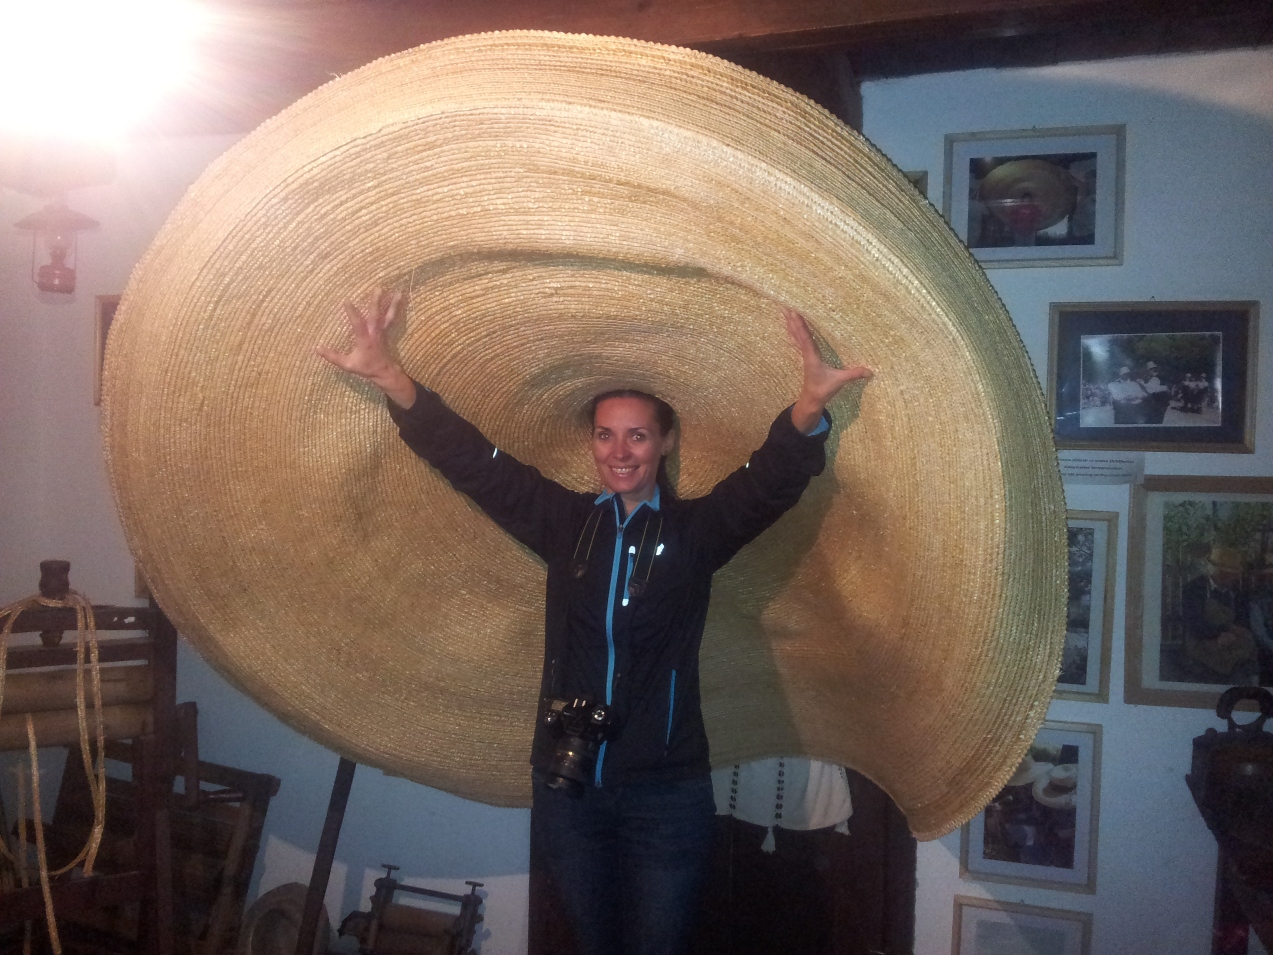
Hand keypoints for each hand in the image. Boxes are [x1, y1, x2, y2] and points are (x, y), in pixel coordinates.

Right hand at [315, 288, 416, 407]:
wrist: (384, 372)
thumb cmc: (366, 367)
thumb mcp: (348, 365)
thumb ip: (333, 357)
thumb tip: (317, 348)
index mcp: (365, 340)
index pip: (358, 324)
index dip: (352, 313)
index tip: (347, 300)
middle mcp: (374, 333)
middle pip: (375, 316)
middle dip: (376, 302)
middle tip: (378, 288)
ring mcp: (382, 332)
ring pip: (388, 316)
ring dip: (393, 304)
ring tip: (399, 292)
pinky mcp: (386, 332)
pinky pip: (390, 319)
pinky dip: (394, 309)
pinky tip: (399, 299)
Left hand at [783, 306, 871, 432]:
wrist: (811, 400)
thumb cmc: (823, 390)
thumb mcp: (839, 382)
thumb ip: (853, 374)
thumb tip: (870, 371)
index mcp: (812, 357)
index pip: (805, 337)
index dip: (801, 325)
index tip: (795, 312)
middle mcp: (806, 353)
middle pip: (796, 333)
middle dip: (791, 319)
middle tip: (784, 304)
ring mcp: (804, 355)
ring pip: (795, 335)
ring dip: (790, 322)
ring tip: (784, 310)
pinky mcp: (806, 357)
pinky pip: (798, 340)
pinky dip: (794, 331)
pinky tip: (792, 325)